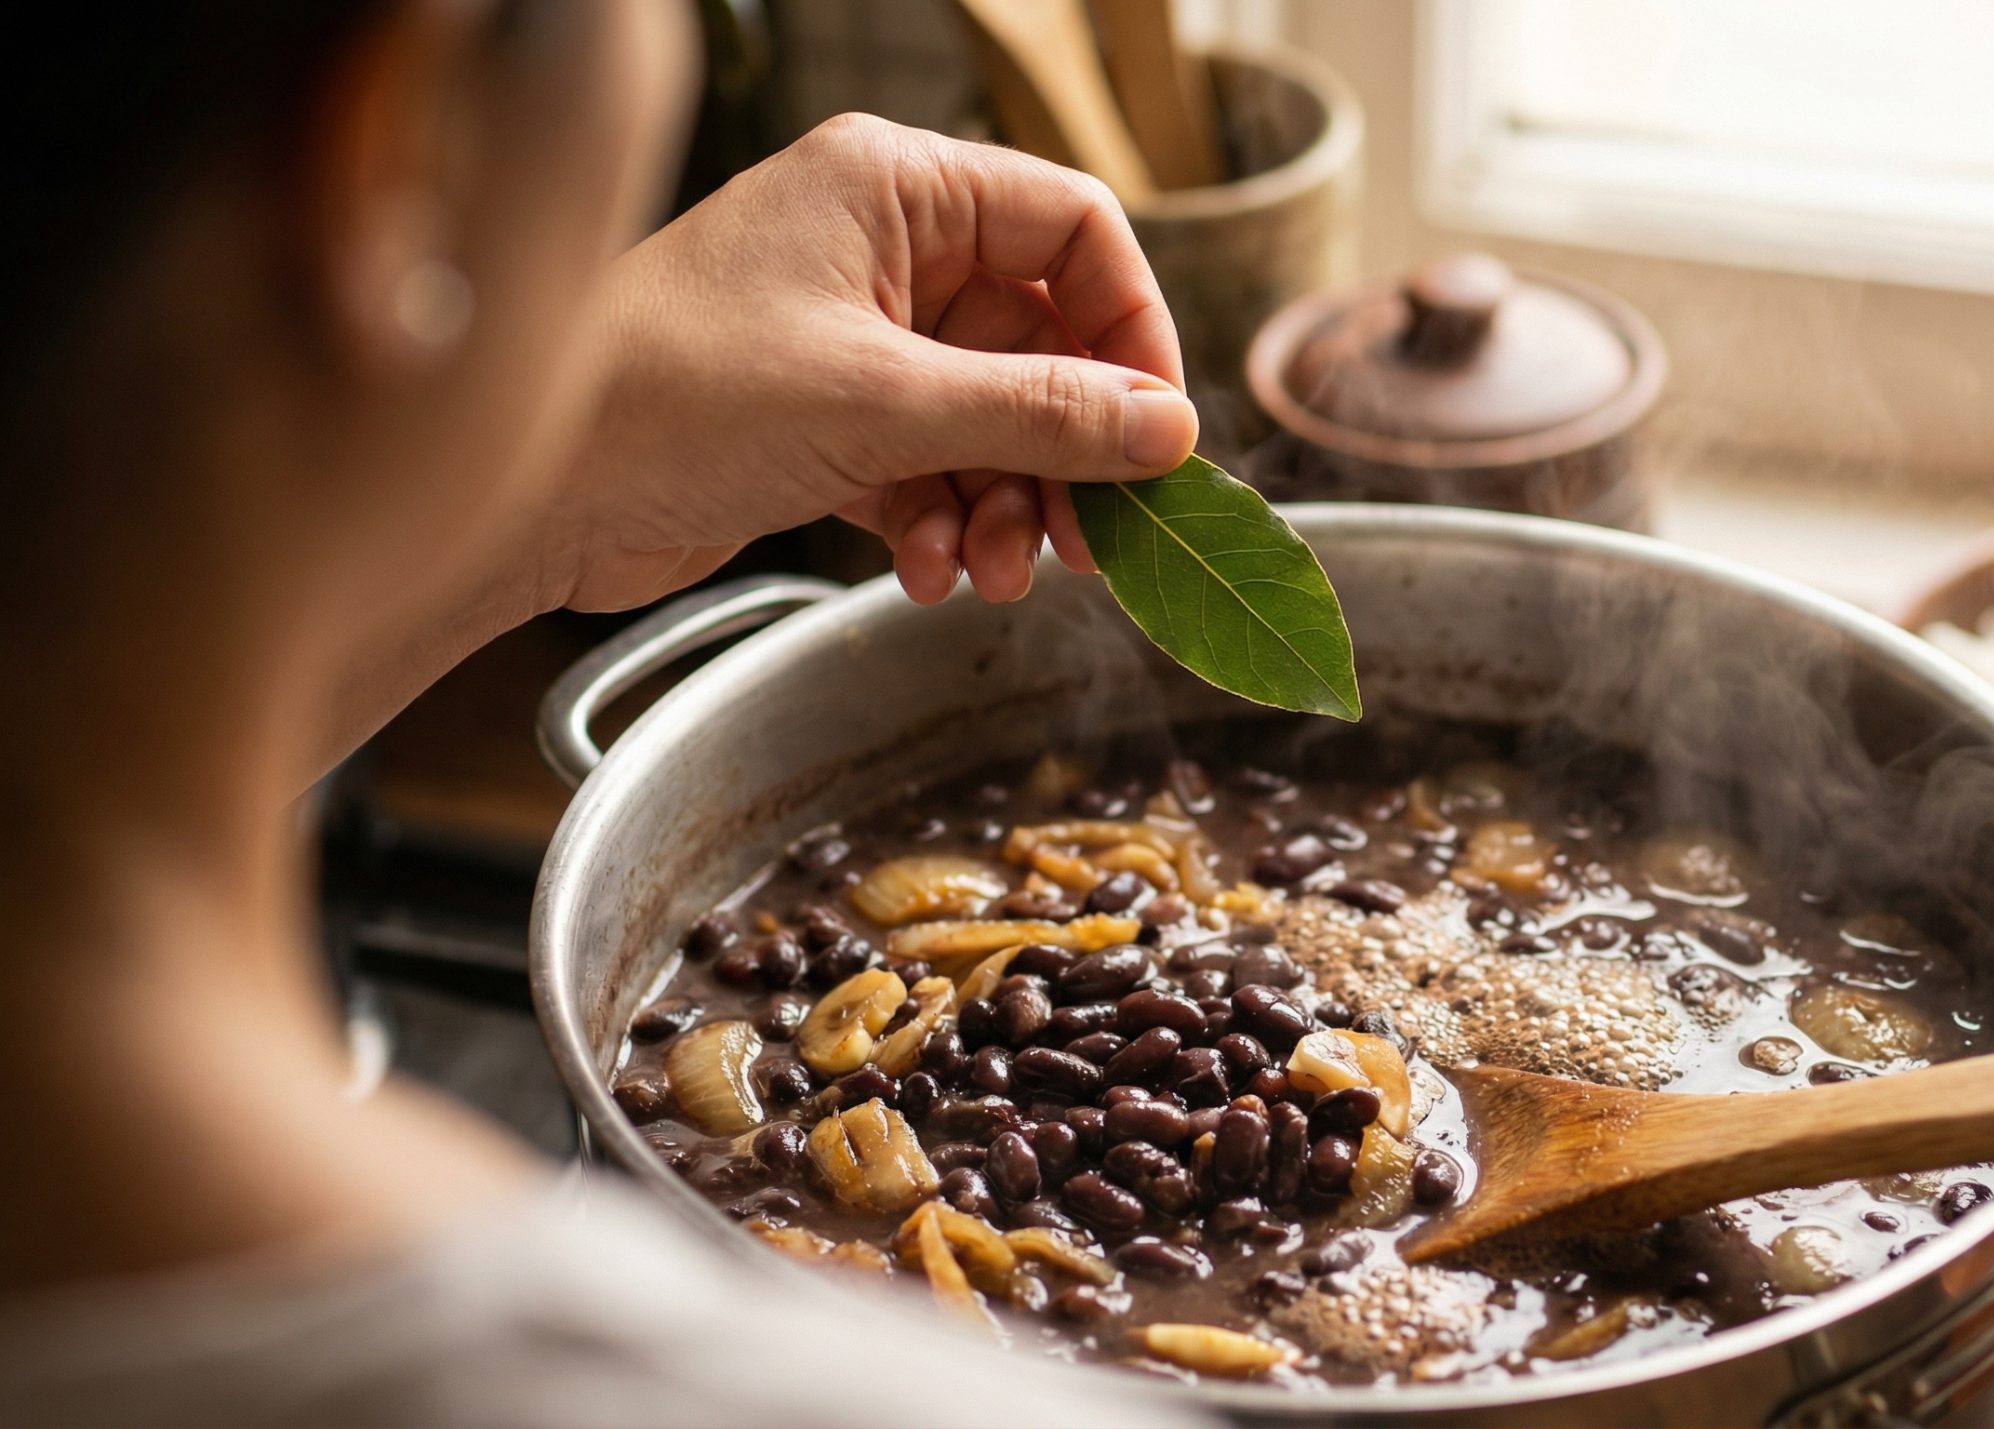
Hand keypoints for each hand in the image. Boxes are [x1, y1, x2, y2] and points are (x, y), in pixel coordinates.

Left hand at [546, 114, 1196, 610]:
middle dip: (1066, 451)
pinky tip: (929, 574)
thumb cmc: (668, 394)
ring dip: (1007, 506)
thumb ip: (1041, 416)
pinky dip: (945, 523)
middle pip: (1041, 342)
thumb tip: (1168, 430)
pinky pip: (933, 467)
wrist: (522, 489)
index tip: (1156, 431)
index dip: (1131, 330)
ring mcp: (852, 337)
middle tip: (1092, 542)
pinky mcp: (824, 419)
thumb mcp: (884, 405)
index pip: (1074, 229)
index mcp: (895, 187)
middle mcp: (880, 249)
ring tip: (995, 577)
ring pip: (991, 419)